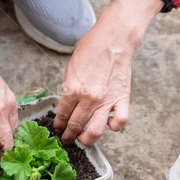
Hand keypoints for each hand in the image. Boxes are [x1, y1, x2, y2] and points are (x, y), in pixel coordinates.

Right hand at [0, 18, 17, 161]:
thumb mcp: (0, 87)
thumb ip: (4, 104)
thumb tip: (4, 120)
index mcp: (10, 103)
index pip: (15, 129)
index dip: (10, 139)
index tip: (7, 144)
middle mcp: (0, 113)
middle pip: (6, 142)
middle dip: (4, 154)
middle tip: (1, 159)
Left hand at [54, 0, 163, 145]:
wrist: (113, 40)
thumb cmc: (91, 49)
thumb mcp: (71, 67)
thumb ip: (69, 87)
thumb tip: (68, 103)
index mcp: (73, 89)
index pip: (63, 114)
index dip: (59, 124)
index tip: (58, 128)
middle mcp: (89, 99)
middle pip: (76, 126)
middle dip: (68, 135)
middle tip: (67, 138)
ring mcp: (106, 101)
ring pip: (95, 131)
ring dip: (87, 139)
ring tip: (83, 139)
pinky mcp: (122, 99)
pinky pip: (119, 122)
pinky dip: (114, 127)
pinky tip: (108, 124)